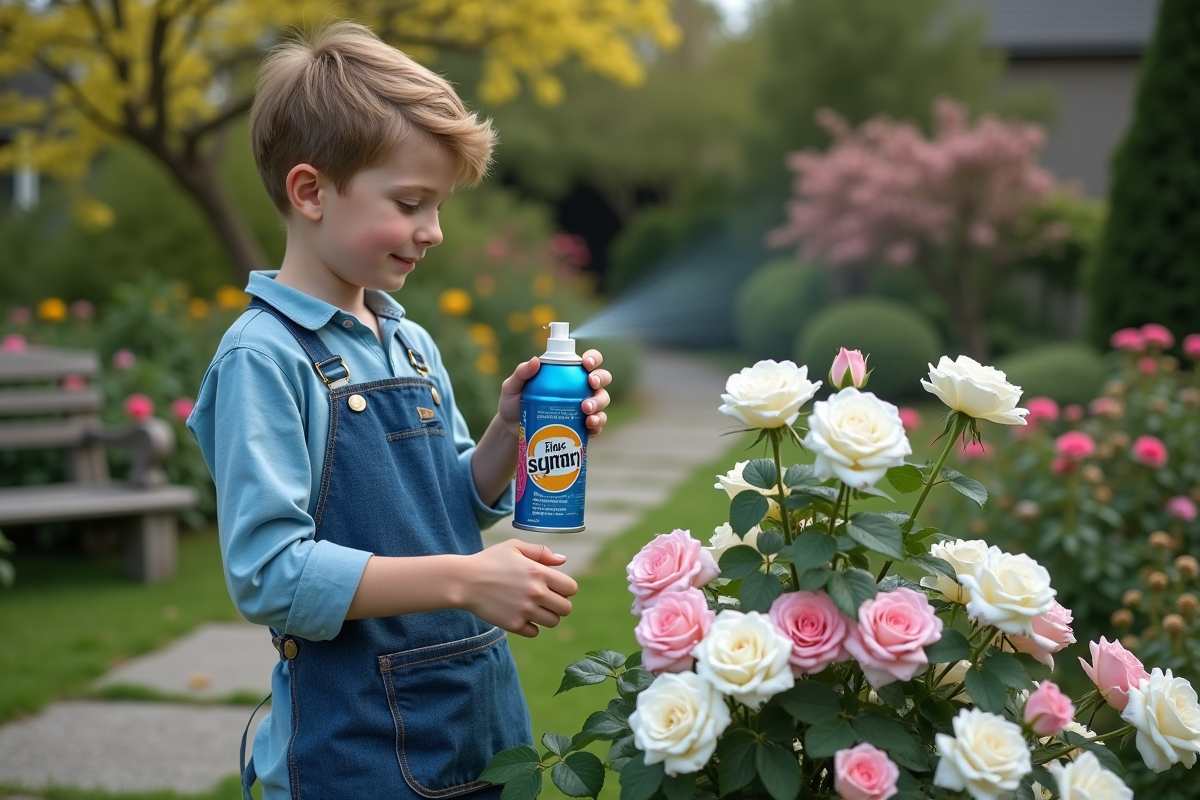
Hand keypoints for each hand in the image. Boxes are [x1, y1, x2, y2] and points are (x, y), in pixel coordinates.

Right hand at [461, 539, 578, 637]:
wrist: (464, 581)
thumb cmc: (489, 560)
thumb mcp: (514, 547)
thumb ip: (541, 552)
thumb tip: (563, 560)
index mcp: (539, 573)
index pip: (571, 588)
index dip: (565, 588)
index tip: (555, 587)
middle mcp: (536, 593)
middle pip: (566, 608)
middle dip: (559, 604)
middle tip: (546, 600)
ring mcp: (525, 610)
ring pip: (553, 622)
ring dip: (547, 616)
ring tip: (534, 608)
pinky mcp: (513, 624)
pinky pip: (534, 632)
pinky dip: (531, 627)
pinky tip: (521, 616)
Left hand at [496, 351, 612, 438]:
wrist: (512, 431)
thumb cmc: (513, 404)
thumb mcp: (512, 387)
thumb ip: (521, 373)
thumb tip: (536, 360)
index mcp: (567, 373)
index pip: (588, 360)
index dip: (593, 358)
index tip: (586, 364)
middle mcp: (580, 388)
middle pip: (602, 378)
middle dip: (600, 380)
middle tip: (590, 385)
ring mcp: (584, 408)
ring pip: (602, 400)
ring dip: (599, 403)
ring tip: (586, 410)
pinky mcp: (582, 426)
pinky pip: (597, 424)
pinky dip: (597, 424)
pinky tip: (589, 426)